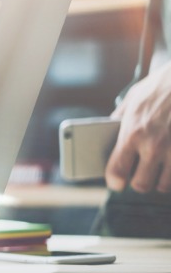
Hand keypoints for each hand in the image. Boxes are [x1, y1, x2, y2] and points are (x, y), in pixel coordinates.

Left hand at [107, 63, 170, 192]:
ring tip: (157, 169)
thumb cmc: (160, 87)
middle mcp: (154, 146)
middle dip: (138, 182)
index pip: (117, 172)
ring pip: (163, 185)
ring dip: (159, 180)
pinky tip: (170, 162)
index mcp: (133, 134)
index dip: (114, 182)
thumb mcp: (133, 99)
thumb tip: (108, 132)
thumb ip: (120, 119)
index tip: (116, 182)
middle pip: (141, 185)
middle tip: (138, 174)